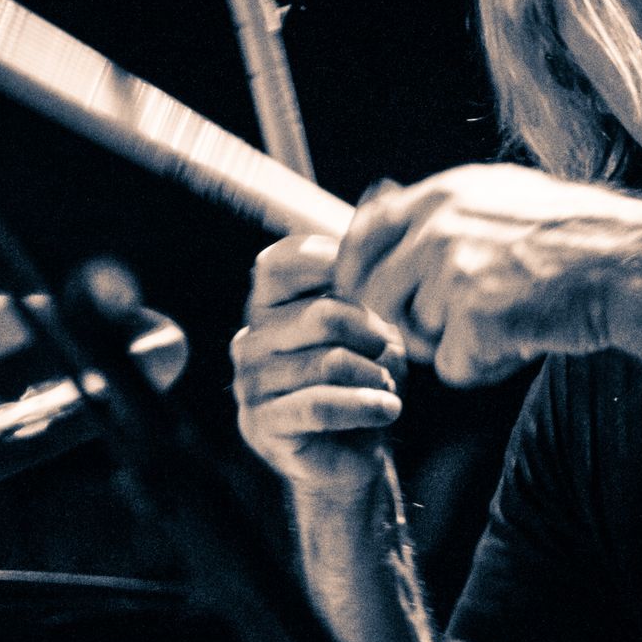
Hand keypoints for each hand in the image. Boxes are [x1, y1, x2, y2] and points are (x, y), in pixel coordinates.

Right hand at [231, 234, 405, 496]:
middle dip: (372, 332)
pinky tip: (389, 409)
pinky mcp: (262, 424)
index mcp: (269, 304)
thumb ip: (370, 262)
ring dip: (375, 376)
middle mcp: (250, 338)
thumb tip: (383, 188)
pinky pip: (321, 404)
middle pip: (322, 315)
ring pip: (329, 362)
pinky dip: (366, 405)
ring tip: (387, 387)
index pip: (281, 261)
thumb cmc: (363, 377)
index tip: (372, 285)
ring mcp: (251, 382)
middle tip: (390, 348)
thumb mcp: (374, 317)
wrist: (355, 454)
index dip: (330, 264)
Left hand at [333, 163, 641, 385]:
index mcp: (442, 195)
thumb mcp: (504, 195)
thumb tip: (382, 207)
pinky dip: (485, 368)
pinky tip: (524, 341)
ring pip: (417, 337)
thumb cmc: (579, 234)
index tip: (373, 297)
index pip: (361, 236)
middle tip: (454, 325)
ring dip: (455, 344)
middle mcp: (437, 228)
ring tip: (509, 323)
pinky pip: (453, 368)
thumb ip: (444, 209)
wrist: (629, 264)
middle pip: (374, 296)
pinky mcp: (474, 318)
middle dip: (406, 321)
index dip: (359, 274)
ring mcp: (453, 272)